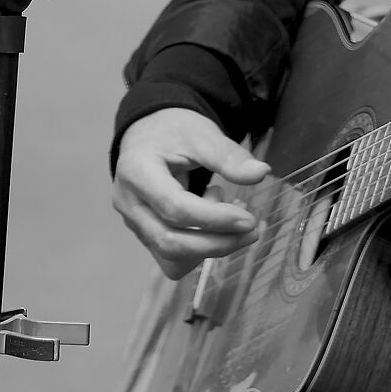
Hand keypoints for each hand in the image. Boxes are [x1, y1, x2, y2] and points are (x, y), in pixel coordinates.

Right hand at [113, 108, 269, 279]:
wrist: (149, 134)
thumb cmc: (173, 132)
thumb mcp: (202, 134)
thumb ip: (229, 156)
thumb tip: (261, 173)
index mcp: (136, 173)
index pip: (175, 208)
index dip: (215, 219)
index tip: (249, 219)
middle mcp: (129, 204)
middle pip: (170, 242)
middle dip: (216, 243)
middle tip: (251, 231)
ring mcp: (134, 223)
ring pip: (171, 258)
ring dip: (209, 248)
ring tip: (227, 216)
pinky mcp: (145, 235)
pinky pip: (172, 260)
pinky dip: (198, 251)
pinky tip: (210, 225)